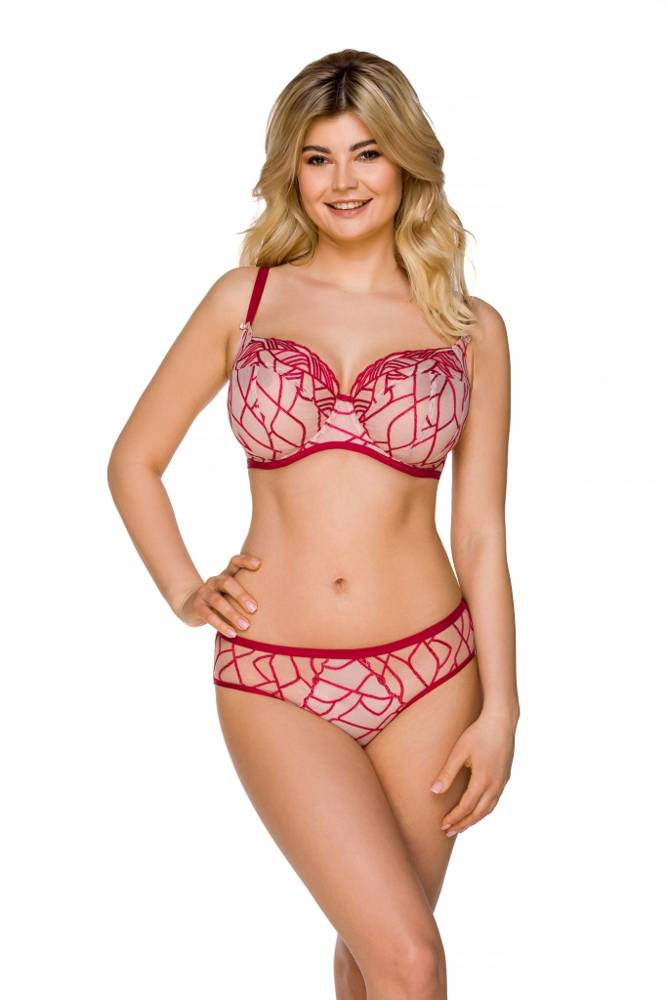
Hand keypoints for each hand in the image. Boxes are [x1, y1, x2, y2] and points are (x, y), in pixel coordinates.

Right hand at [174, 553, 261, 632]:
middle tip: (254, 609)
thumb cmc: (223, 599)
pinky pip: (208, 616)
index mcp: (227, 574)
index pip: (235, 561)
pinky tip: (232, 634)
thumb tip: (281, 600)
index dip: (246, 561)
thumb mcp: (233, 592)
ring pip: (218, 601)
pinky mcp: (197, 606)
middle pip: (227, 583)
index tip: (259, 565)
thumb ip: (251, 590)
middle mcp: (215, 580)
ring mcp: (204, 592)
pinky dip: (221, 625)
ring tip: (245, 627)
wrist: (192, 605)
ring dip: (232, 614)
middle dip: (241, 595)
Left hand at [430, 709, 516, 835]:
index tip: (443, 825)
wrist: (502, 721)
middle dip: (463, 824)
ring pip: (489, 809)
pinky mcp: (505, 777)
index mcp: (483, 780)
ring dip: (474, 819)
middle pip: (478, 813)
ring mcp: (502, 782)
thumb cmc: (478, 734)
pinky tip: (478, 809)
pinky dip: (485, 810)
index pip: (466, 807)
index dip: (454, 818)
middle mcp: (495, 785)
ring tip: (462, 826)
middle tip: (449, 831)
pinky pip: (495, 800)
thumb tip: (434, 791)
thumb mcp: (459, 751)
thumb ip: (447, 773)